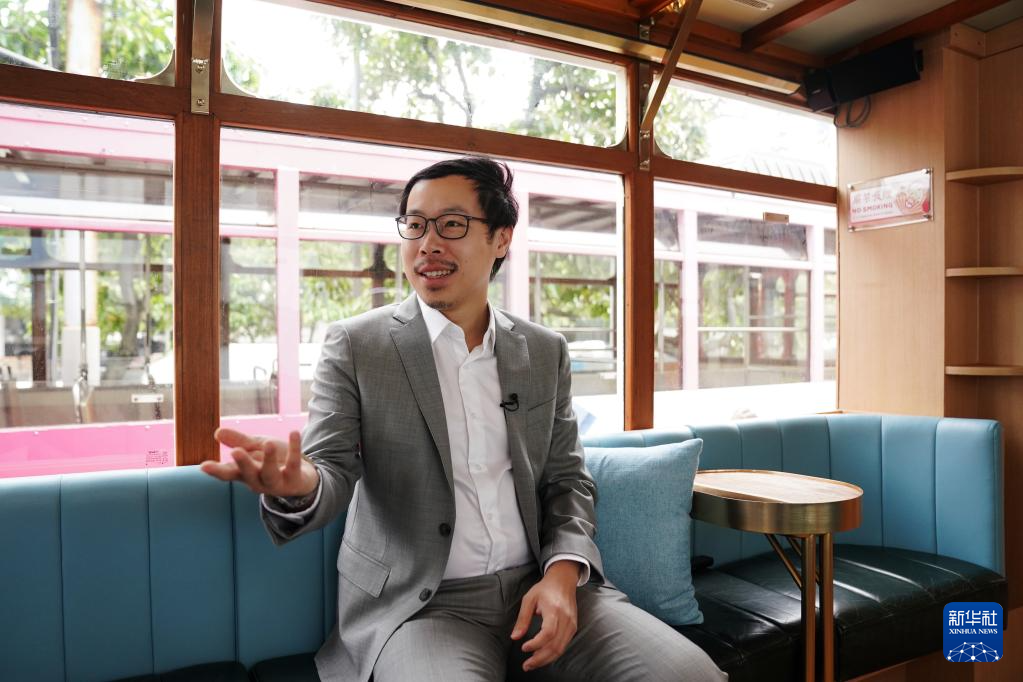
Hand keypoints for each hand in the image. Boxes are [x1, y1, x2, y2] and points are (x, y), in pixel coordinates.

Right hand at [201, 427, 318, 497]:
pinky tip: (294, 433)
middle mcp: (258, 481)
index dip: (216, 471)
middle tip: (235, 451)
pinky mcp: (294, 479)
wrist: (302, 477)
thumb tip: (217, 432)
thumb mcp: (255, 448)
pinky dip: (295, 448)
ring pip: (270, 474)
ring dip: (269, 459)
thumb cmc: (273, 461)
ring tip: (268, 443)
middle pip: (248, 474)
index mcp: (245, 473)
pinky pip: (294, 463)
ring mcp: (277, 483)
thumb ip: (239, 441)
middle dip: (243, 464)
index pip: (228, 473)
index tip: (204, 466)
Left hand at [510, 561, 579, 671]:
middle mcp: (566, 619)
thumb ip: (522, 619)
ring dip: (546, 659)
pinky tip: (541, 656)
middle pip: (555, 645)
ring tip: (532, 664)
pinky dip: (552, 654)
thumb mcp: (529, 599)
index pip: (548, 633)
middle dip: (539, 659)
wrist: (563, 581)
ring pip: (560, 649)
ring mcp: (571, 624)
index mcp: (554, 610)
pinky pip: (563, 645)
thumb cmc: (545, 589)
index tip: (524, 648)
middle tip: (526, 665)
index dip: (536, 644)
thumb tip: (514, 637)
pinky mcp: (573, 628)